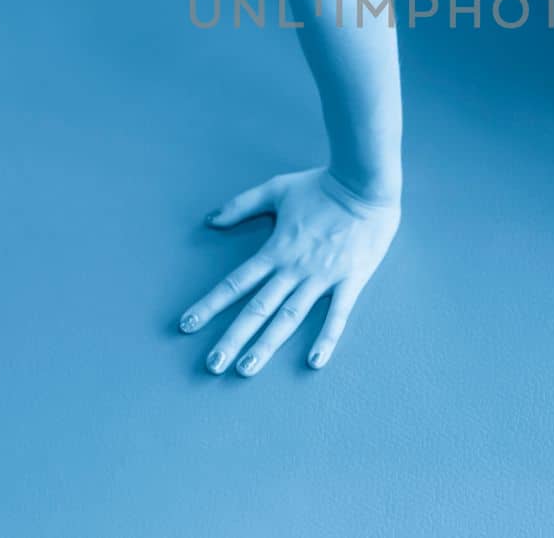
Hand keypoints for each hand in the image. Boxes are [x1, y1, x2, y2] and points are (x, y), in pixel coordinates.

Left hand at [180, 167, 400, 375]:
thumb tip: (209, 220)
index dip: (209, 305)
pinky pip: (337, 314)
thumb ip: (241, 205)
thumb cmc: (321, 185)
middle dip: (232, 338)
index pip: (235, 283)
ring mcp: (322, 277)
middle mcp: (293, 269)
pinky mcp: (350, 280)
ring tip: (246, 370)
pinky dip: (326, 338)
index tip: (187, 325)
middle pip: (257, 309)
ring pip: (289, 317)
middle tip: (212, 365)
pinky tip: (315, 361)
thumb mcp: (276, 189)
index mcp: (275, 250)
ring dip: (267, 345)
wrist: (365, 183)